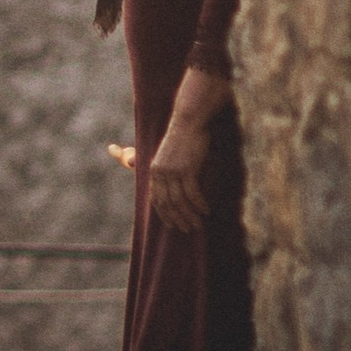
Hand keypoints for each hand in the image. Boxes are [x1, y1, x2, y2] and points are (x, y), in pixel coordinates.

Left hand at [147, 115, 210, 233]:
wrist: (189, 121)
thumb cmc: (181, 137)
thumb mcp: (167, 153)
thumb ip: (160, 167)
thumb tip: (144, 170)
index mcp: (154, 169)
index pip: (156, 199)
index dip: (164, 214)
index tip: (172, 225)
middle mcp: (160, 172)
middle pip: (168, 203)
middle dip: (178, 219)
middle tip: (188, 229)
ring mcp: (173, 171)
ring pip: (180, 201)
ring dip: (190, 215)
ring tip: (198, 224)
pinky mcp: (187, 169)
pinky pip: (193, 193)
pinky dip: (199, 204)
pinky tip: (206, 211)